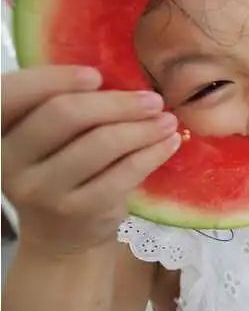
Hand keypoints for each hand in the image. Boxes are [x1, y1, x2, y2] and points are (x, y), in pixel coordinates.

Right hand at [1, 66, 180, 255]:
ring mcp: (44, 190)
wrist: (61, 237)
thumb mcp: (47, 140)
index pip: (12, 94)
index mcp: (0, 133)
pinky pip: (125, 172)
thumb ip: (63, 107)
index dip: (54, 79)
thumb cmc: (60, 171)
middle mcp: (10, 162)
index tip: (97, 75)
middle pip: (66, 114)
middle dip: (117, 102)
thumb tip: (119, 72)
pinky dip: (153, 152)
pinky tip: (170, 142)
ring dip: (143, 127)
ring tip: (168, 119)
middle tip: (153, 99)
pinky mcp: (80, 210)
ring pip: (101, 143)